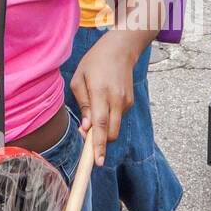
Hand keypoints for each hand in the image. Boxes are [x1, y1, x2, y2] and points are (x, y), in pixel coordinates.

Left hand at [68, 35, 135, 165]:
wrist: (121, 49)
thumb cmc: (95, 62)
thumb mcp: (80, 78)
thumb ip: (83, 104)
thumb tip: (86, 127)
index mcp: (101, 93)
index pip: (100, 125)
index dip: (98, 145)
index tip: (97, 161)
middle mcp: (116, 100)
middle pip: (110, 133)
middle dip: (100, 142)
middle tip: (87, 140)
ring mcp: (126, 102)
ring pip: (114, 128)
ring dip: (103, 130)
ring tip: (93, 114)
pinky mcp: (130, 102)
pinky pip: (117, 119)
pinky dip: (109, 119)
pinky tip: (103, 103)